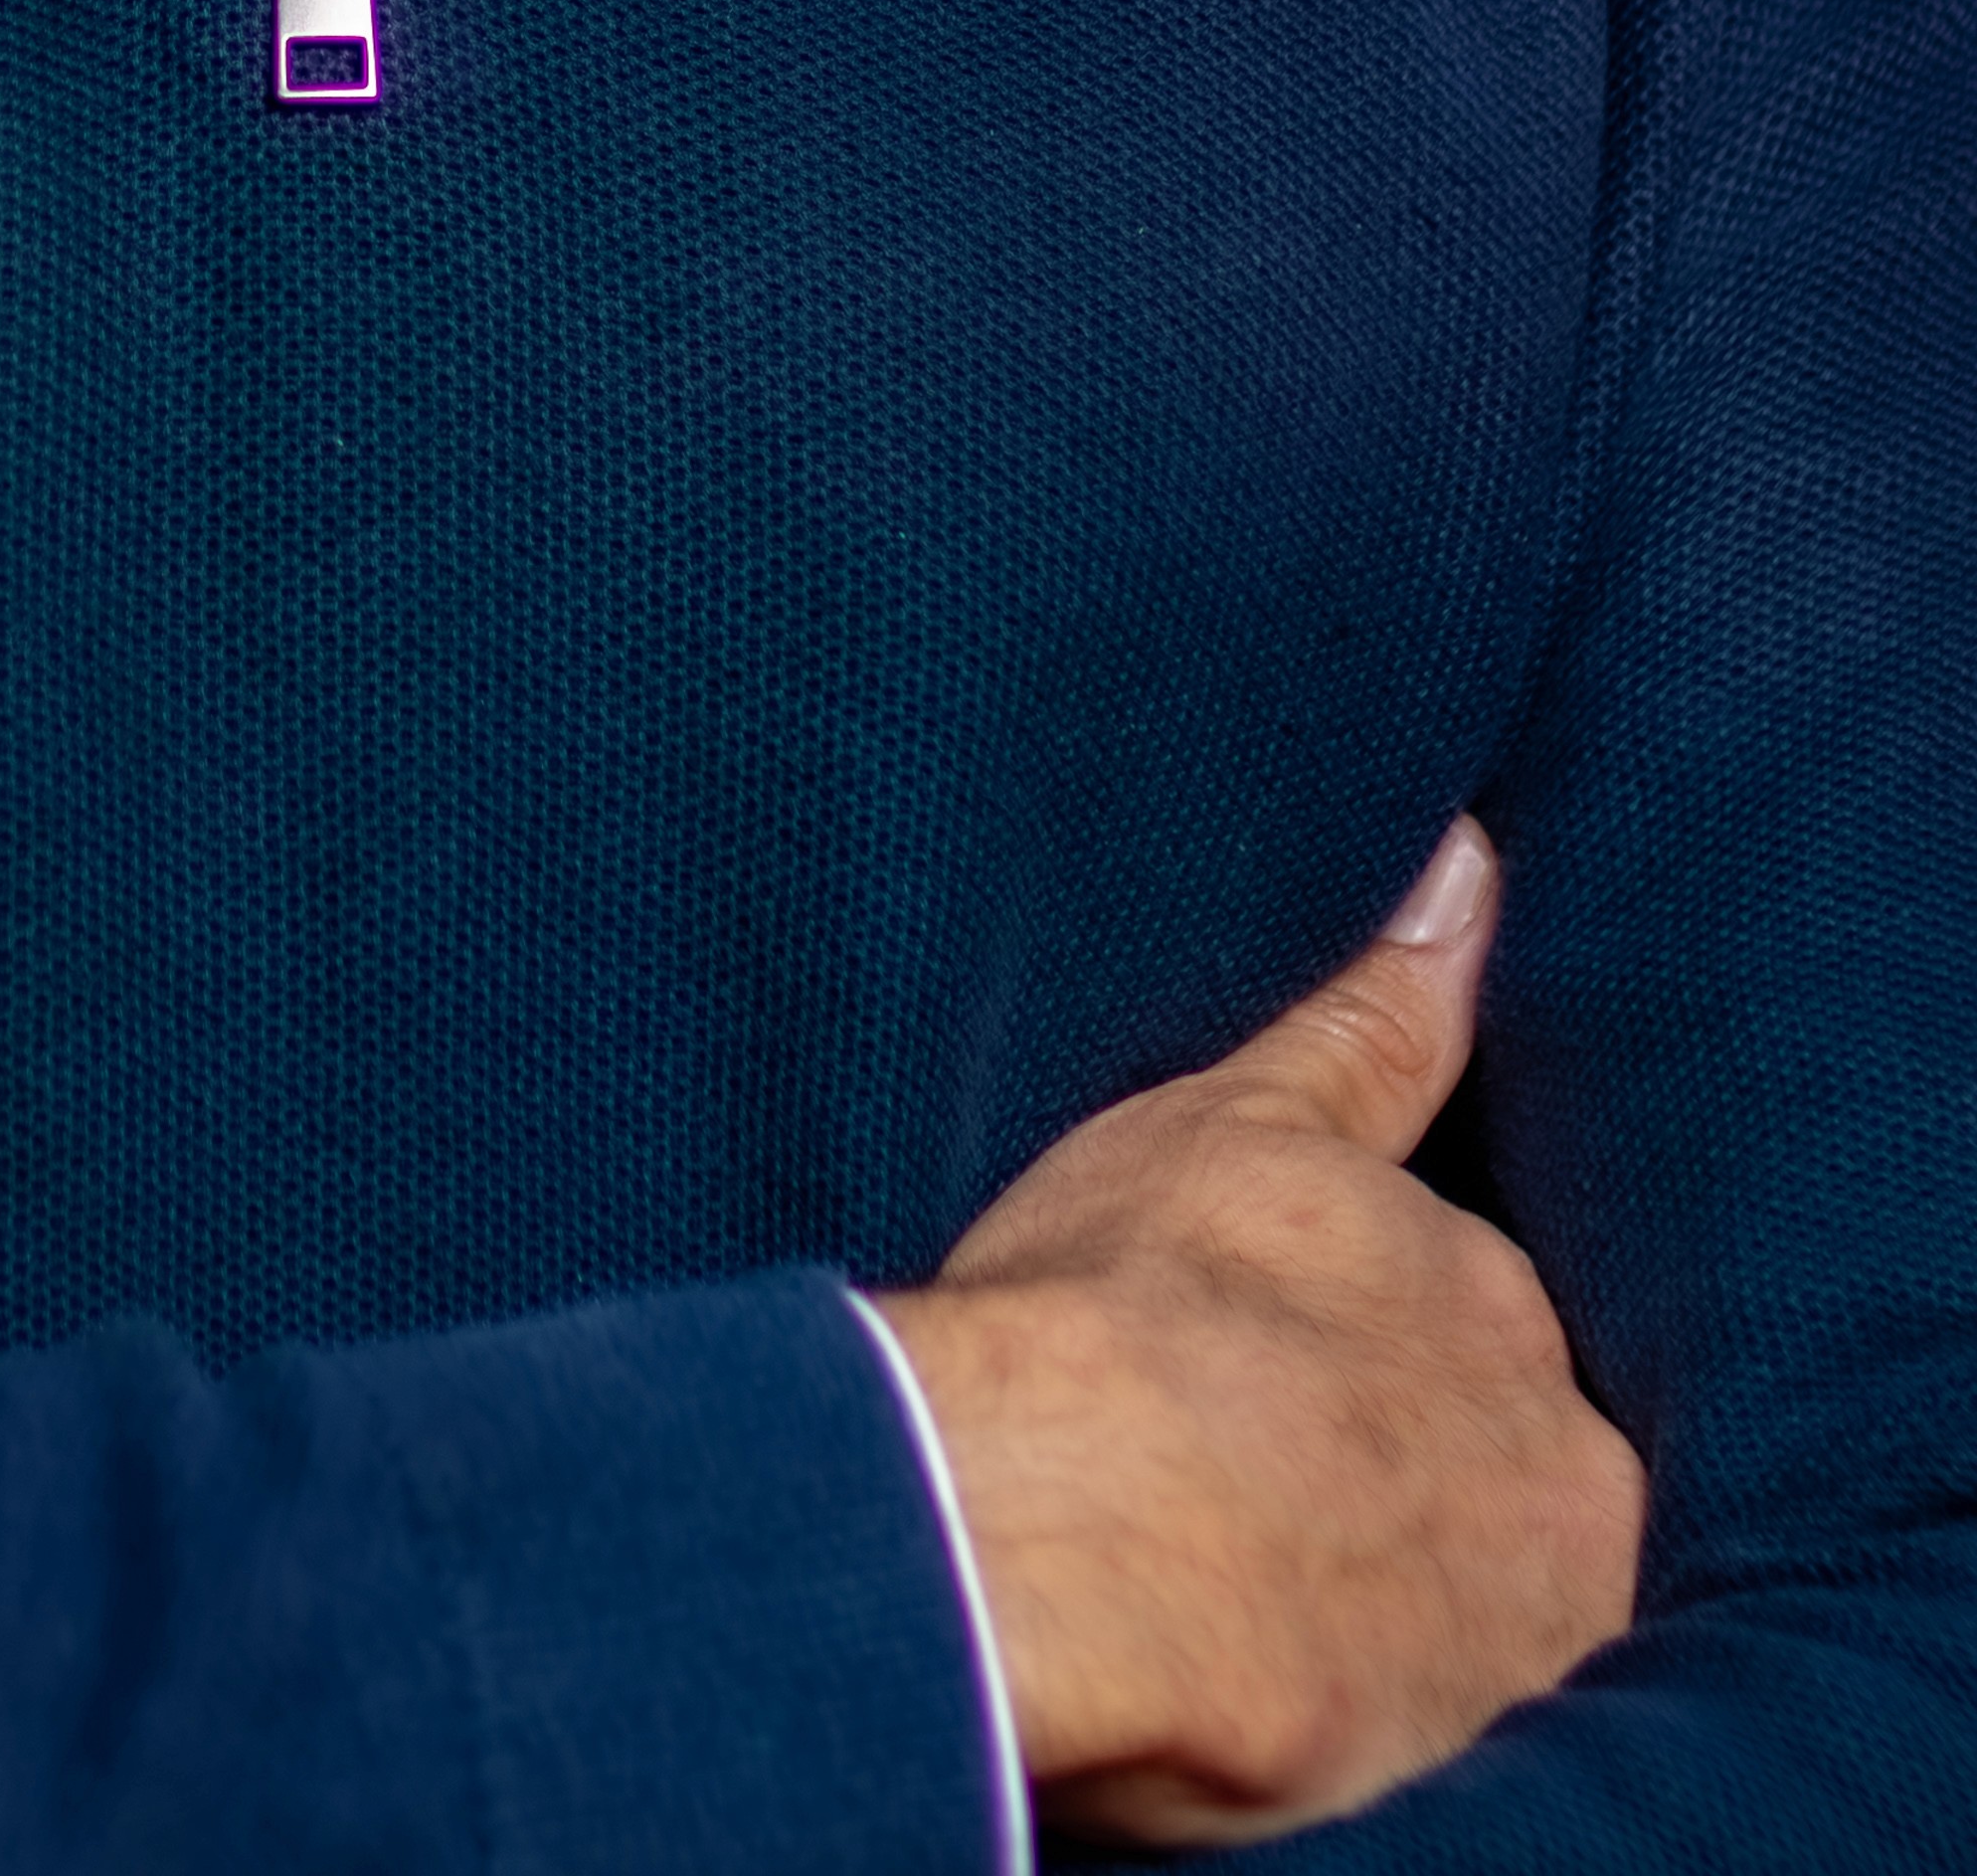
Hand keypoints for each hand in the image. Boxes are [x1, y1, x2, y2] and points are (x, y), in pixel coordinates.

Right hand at [873, 824, 1640, 1845]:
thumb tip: (1470, 865)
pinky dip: (1385, 1702)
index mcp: (1499, 1308)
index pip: (1486, 1329)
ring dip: (1409, 1591)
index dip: (1397, 1355)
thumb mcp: (1244, 1120)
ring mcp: (1529, 1629)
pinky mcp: (1476, 1759)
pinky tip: (1289, 1680)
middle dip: (1420, 1473)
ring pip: (1485, 1605)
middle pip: (1507, 1470)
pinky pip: (1449, 1726)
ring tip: (1262, 1581)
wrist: (1066, 1529)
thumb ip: (1371, 1015)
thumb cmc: (1121, 1306)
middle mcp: (1558, 1467)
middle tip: (1276, 1483)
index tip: (1311, 1374)